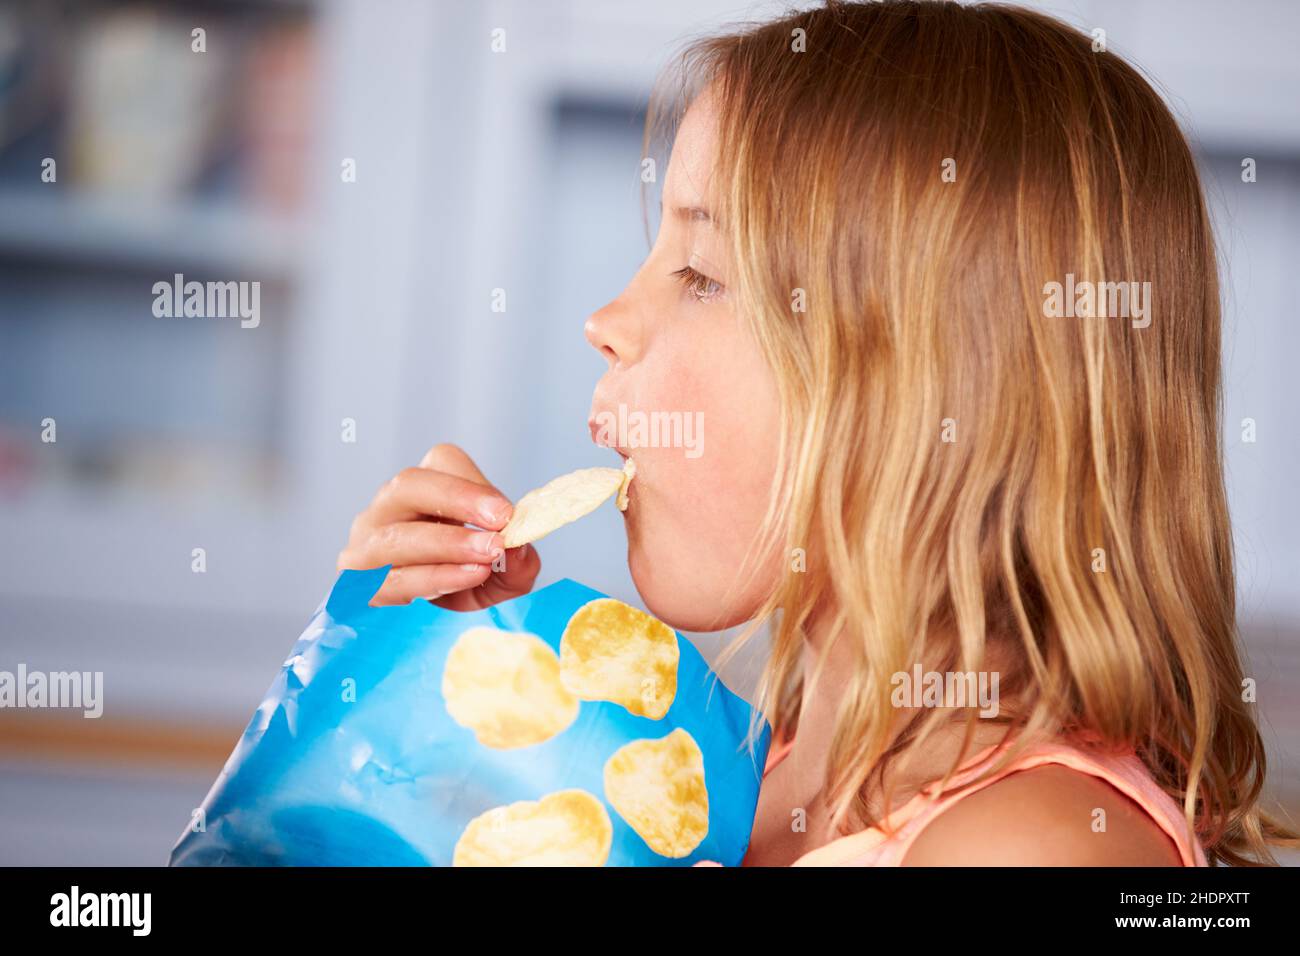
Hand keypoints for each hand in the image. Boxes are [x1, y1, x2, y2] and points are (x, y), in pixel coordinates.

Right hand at [337, 443, 539, 608]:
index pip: (442, 462)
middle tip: (498, 527)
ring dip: (447, 545)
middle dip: (456, 502)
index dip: (473, 485)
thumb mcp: (503, 575)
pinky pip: (390, 577)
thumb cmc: (466, 584)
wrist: (426, 629)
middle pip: (408, 486)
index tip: (506, 513)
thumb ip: (518, 563)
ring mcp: (366, 542)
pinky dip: (431, 578)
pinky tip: (463, 580)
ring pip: (396, 535)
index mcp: (425, 488)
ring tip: (487, 558)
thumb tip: (520, 548)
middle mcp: (388, 507)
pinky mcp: (356, 581)